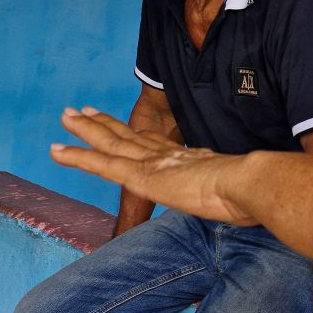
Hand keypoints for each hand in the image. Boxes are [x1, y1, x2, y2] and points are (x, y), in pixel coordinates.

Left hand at [50, 107, 257, 224]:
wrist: (251, 182)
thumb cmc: (255, 190)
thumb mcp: (241, 192)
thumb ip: (236, 192)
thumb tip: (250, 202)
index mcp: (189, 160)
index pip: (156, 144)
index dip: (136, 134)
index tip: (124, 125)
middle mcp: (168, 156)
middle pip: (130, 136)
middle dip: (105, 123)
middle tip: (83, 110)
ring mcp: (153, 163)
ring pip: (110, 142)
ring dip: (85, 130)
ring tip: (65, 116)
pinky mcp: (142, 176)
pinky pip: (101, 164)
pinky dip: (77, 157)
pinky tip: (57, 150)